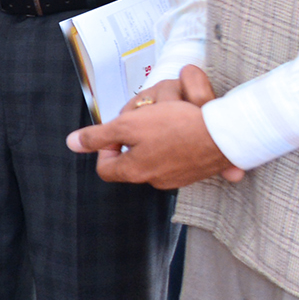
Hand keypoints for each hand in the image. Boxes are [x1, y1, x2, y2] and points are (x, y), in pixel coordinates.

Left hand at [67, 63, 246, 189]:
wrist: (226, 134)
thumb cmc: (176, 127)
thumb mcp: (129, 125)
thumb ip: (98, 135)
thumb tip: (71, 143)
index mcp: (134, 171)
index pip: (105, 168)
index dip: (103, 147)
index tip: (114, 131)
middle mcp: (155, 180)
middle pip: (131, 161)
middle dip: (131, 138)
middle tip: (141, 119)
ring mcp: (179, 177)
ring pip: (157, 156)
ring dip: (156, 137)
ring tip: (163, 119)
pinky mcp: (200, 170)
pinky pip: (184, 156)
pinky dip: (181, 142)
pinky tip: (186, 126)